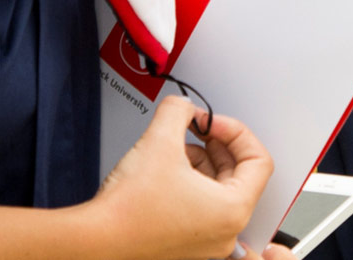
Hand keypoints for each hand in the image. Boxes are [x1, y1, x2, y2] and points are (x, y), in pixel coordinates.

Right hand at [90, 96, 275, 259]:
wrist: (93, 242)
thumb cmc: (127, 210)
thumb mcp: (160, 140)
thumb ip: (179, 111)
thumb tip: (184, 107)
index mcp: (233, 210)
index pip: (258, 160)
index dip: (236, 132)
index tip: (212, 123)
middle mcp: (225, 232)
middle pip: (239, 175)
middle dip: (216, 145)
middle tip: (195, 129)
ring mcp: (206, 243)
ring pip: (219, 191)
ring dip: (201, 163)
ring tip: (174, 150)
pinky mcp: (186, 246)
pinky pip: (202, 207)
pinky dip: (190, 184)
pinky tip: (166, 172)